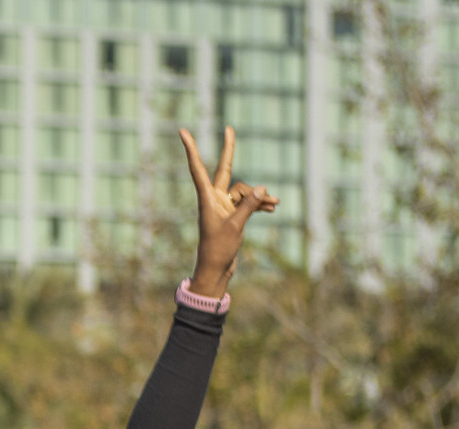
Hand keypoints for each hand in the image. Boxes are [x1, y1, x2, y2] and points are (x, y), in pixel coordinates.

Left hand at [180, 127, 277, 298]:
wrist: (216, 270)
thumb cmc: (219, 250)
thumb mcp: (236, 226)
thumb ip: (249, 205)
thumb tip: (263, 188)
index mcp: (207, 199)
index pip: (198, 168)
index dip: (192, 150)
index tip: (183, 131)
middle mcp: (214, 199)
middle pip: (224, 170)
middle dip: (229, 150)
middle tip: (230, 128)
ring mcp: (223, 206)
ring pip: (244, 191)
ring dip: (258, 197)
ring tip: (275, 205)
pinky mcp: (232, 215)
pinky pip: (248, 202)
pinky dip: (259, 204)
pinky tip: (273, 208)